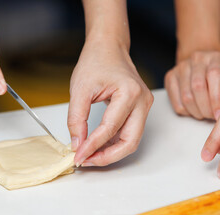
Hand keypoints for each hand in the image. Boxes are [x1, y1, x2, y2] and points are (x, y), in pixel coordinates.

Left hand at [68, 40, 152, 166]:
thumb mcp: (79, 89)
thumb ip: (76, 119)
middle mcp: (142, 101)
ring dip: (111, 152)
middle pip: (130, 141)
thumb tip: (77, 144)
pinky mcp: (139, 110)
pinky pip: (129, 133)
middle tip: (87, 161)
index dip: (93, 146)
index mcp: (129, 92)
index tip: (78, 155)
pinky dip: (114, 143)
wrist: (108, 48)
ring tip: (90, 155)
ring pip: (131, 140)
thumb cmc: (96, 61)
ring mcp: (143, 106)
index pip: (110, 128)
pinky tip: (98, 146)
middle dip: (108, 156)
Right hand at [164, 51, 219, 119]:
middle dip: (206, 108)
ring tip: (204, 113)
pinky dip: (186, 112)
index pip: (214, 75)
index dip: (216, 98)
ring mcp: (180, 68)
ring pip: (186, 97)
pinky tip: (194, 109)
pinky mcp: (170, 77)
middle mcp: (197, 60)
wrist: (204, 65)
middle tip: (213, 116)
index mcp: (216, 59)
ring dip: (196, 112)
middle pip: (197, 87)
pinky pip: (176, 102)